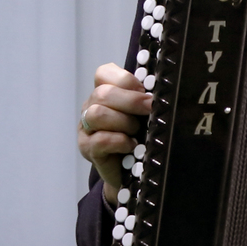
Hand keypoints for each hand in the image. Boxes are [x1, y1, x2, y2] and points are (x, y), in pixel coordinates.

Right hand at [78, 63, 152, 204]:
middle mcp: (91, 107)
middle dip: (131, 101)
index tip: (144, 90)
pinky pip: (100, 140)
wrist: (132, 172)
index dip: (125, 80)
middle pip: (102, 93)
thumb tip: (160, 92)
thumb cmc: (138, 139)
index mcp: (104, 93)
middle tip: (150, 108)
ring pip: (97, 114)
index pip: (103, 73)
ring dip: (123, 122)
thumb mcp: (143, 115)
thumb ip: (145, 99)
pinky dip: (120, 141)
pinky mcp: (87, 149)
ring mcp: (86, 129)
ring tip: (136, 132)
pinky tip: (131, 146)